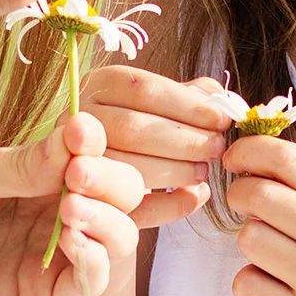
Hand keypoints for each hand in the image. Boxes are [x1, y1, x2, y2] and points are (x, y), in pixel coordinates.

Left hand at [0, 112, 145, 295]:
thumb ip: (23, 162)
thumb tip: (78, 138)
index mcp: (36, 172)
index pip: (90, 151)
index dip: (94, 140)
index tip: (80, 131)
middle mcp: (52, 210)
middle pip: (118, 190)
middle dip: (108, 177)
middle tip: (77, 174)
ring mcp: (52, 254)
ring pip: (118, 234)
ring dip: (108, 216)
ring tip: (71, 206)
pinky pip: (93, 280)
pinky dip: (96, 257)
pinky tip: (71, 238)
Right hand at [78, 66, 232, 226]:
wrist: (92, 173)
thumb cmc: (134, 132)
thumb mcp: (153, 106)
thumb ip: (183, 96)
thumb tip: (220, 96)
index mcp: (99, 86)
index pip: (141, 87)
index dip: (185, 103)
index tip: (220, 118)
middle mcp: (79, 119)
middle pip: (131, 127)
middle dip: (182, 139)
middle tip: (216, 147)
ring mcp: (75, 162)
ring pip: (125, 167)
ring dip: (174, 170)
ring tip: (204, 171)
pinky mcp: (86, 204)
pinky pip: (129, 208)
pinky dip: (168, 206)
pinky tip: (195, 197)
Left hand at [225, 134, 295, 295]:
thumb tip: (253, 153)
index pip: (287, 159)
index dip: (249, 150)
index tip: (235, 158)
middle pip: (258, 195)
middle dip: (239, 193)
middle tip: (244, 202)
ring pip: (249, 238)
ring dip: (251, 241)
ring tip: (275, 253)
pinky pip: (246, 284)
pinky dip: (250, 282)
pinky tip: (274, 285)